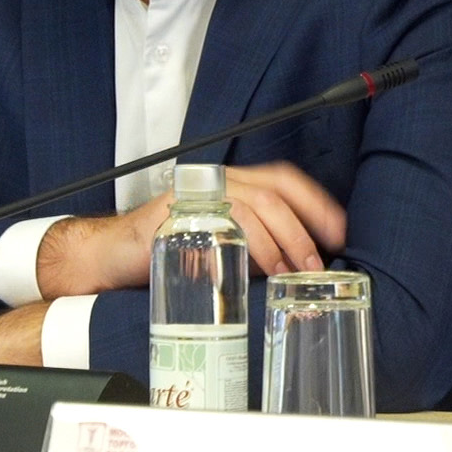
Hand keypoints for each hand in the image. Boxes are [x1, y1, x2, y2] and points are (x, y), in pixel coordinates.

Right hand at [34, 163, 346, 296]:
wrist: (110, 257)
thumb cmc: (171, 252)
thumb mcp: (223, 247)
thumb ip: (257, 249)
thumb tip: (303, 269)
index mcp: (234, 185)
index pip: (284, 180)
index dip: (316, 203)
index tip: (340, 231)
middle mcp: (217, 184)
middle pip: (273, 194)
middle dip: (302, 229)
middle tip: (316, 263)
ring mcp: (195, 197)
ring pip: (251, 206)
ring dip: (278, 241)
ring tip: (291, 270)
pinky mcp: (174, 216)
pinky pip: (216, 223)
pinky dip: (241, 244)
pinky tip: (253, 266)